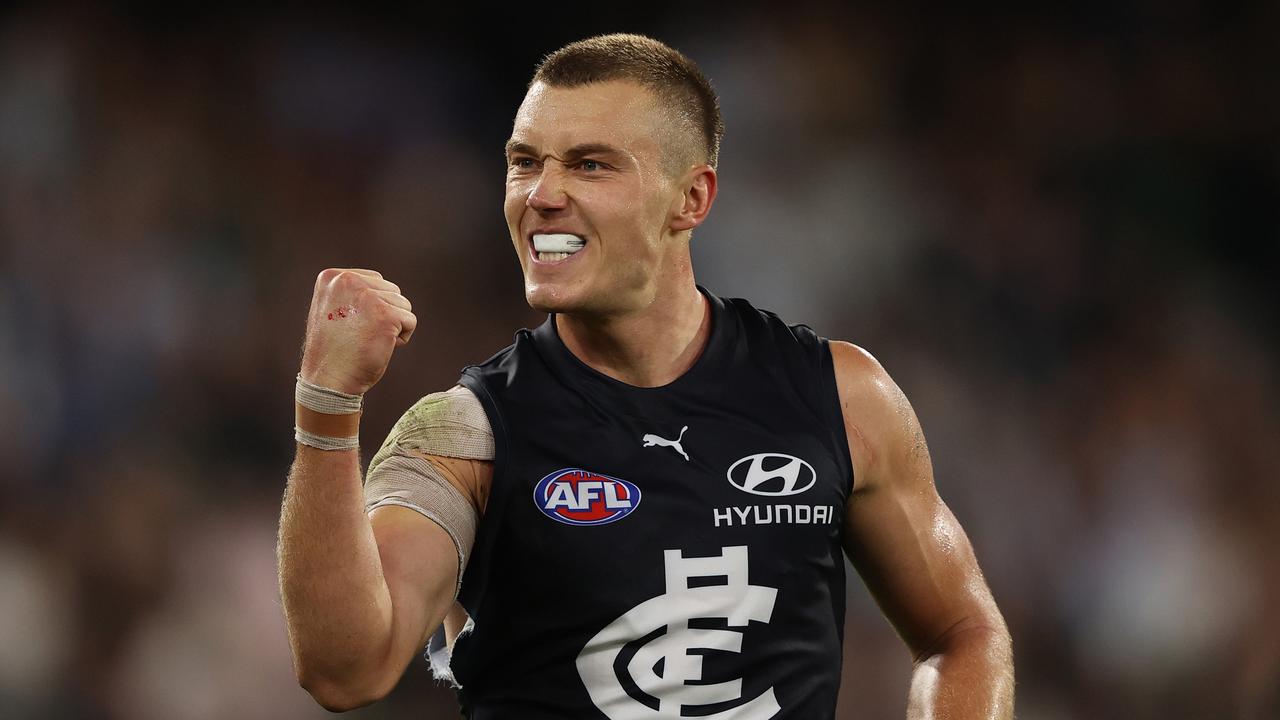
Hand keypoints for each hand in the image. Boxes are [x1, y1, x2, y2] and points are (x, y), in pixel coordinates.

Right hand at [299, 268, 416, 394]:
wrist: (328, 380)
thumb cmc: (334, 350)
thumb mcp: (335, 310)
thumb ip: (352, 293)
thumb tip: (383, 288)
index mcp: (332, 277)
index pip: (375, 281)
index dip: (372, 307)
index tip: (350, 325)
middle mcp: (348, 280)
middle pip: (392, 291)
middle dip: (385, 315)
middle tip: (360, 335)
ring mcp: (368, 296)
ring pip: (403, 305)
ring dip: (393, 326)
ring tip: (368, 340)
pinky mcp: (386, 315)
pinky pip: (410, 321)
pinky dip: (401, 338)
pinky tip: (379, 347)